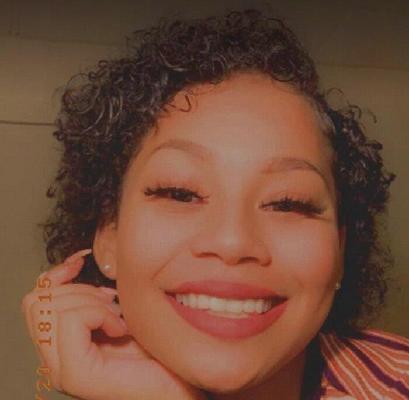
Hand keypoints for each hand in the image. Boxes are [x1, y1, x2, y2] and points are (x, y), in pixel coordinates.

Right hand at [21, 249, 207, 399]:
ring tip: (116, 318)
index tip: (80, 262)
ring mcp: (62, 370)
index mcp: (59, 345)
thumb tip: (75, 260)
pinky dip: (100, 314)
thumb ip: (89, 292)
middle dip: (78, 290)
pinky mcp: (77, 375)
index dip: (55, 275)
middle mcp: (53, 360)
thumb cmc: (153, 344)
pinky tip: (120, 329)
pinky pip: (72, 320)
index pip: (33, 301)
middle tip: (109, 303)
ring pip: (52, 309)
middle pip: (37, 302)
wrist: (178, 379)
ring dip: (92, 303)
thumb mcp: (115, 307)